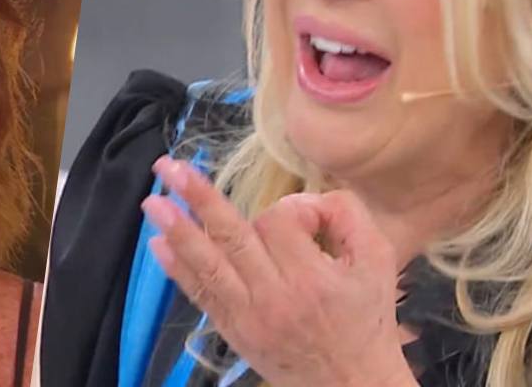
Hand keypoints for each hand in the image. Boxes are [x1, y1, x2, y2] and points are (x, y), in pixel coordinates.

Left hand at [141, 157, 415, 386]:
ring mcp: (248, 315)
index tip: (309, 218)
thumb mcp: (378, 260)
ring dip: (178, 230)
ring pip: (208, 265)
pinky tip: (158, 244)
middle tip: (169, 168)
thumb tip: (306, 199)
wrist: (351, 383)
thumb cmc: (366, 317)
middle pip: (231, 238)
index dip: (290, 208)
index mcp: (312, 277)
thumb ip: (348, 216)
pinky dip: (178, 269)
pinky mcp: (233, 329)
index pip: (279, 222)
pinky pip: (201, 295)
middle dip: (199, 198)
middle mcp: (274, 296)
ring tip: (152, 201)